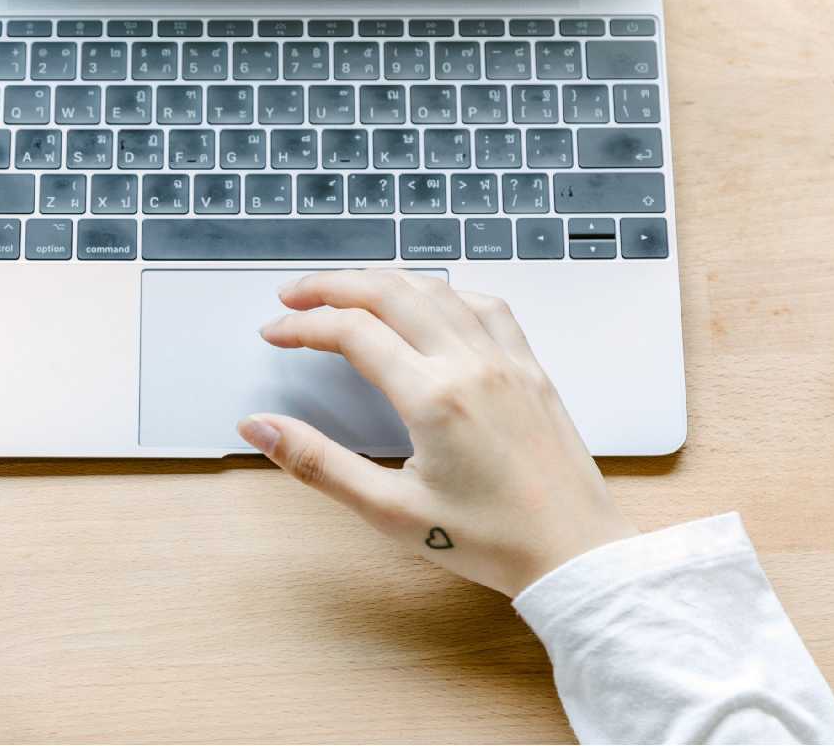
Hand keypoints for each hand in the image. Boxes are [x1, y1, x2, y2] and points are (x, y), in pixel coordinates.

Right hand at [239, 271, 636, 596]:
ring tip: (347, 292)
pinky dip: (443, 291)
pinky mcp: (530, 366)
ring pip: (435, 288)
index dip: (302, 325)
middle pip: (388, 291)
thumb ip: (319, 464)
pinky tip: (427, 302)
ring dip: (383, 281)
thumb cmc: (490, 540)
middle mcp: (471, 364)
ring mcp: (505, 359)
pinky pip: (484, 304)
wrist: (573, 552)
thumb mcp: (390, 511)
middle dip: (331, 285)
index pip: (351, 332)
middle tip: (293, 296)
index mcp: (434, 397)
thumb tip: (260, 427)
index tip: (274, 333)